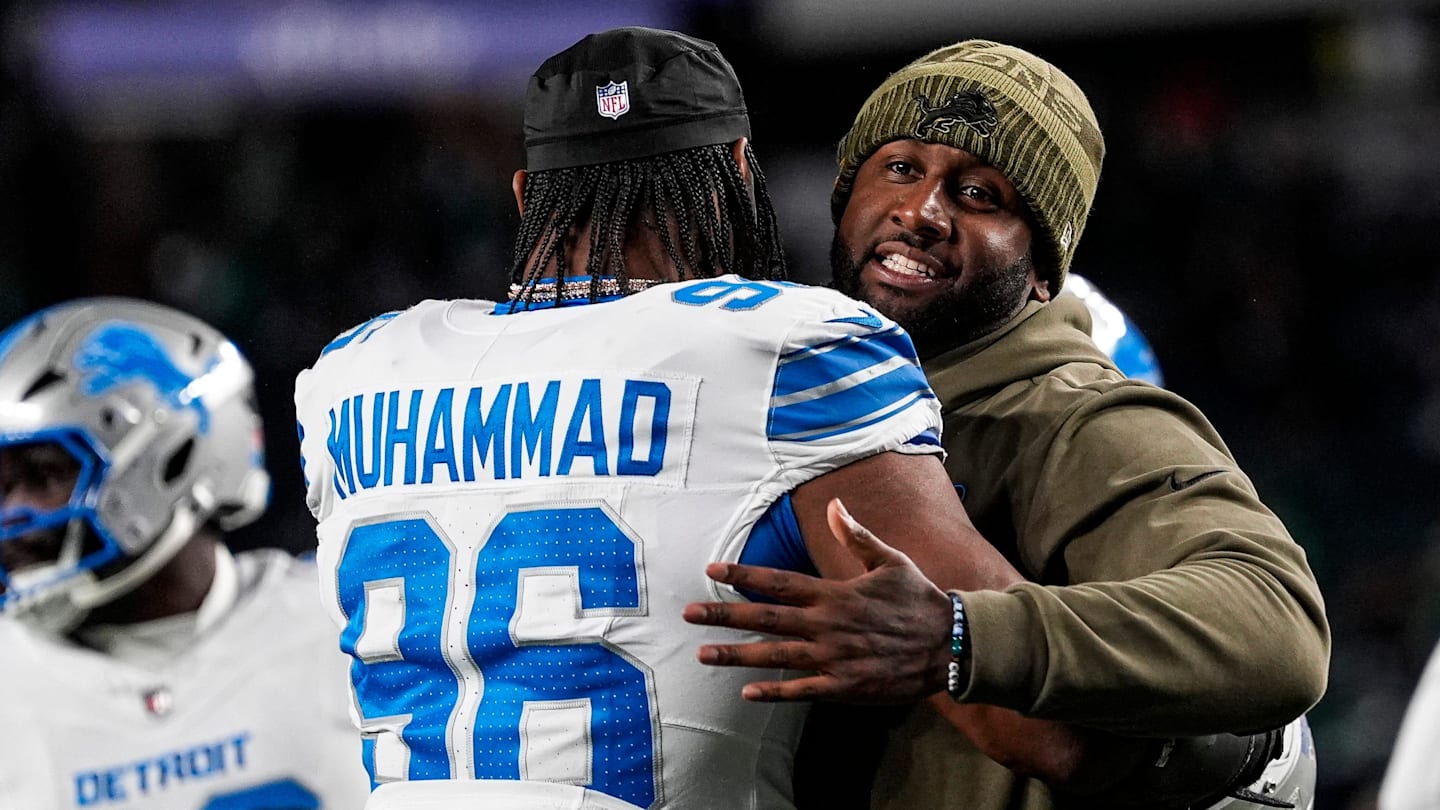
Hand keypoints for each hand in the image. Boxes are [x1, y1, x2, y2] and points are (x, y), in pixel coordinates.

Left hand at [682, 498, 953, 703]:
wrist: (951, 644)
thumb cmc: (918, 599)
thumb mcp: (889, 561)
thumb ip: (855, 536)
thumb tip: (834, 505)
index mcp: (834, 593)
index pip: (779, 581)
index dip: (743, 574)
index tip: (712, 569)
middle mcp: (828, 624)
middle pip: (766, 618)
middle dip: (724, 614)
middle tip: (689, 613)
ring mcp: (834, 658)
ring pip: (776, 655)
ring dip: (737, 655)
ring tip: (703, 653)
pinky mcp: (845, 687)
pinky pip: (803, 691)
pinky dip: (775, 692)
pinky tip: (746, 693)